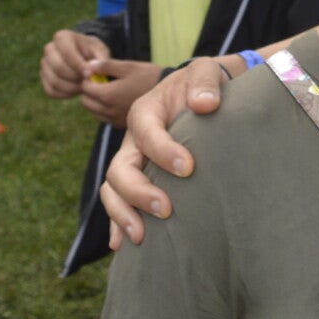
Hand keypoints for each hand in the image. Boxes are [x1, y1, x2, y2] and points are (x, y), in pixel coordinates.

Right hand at [38, 29, 108, 99]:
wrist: (85, 57)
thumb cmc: (94, 52)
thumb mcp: (101, 51)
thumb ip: (101, 59)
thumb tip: (91, 68)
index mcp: (62, 37)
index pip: (66, 51)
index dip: (78, 65)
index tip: (89, 74)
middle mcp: (50, 49)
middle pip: (58, 67)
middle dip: (75, 78)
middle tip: (87, 82)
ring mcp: (44, 64)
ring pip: (54, 81)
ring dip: (71, 88)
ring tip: (84, 86)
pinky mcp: (44, 78)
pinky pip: (51, 91)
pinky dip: (65, 94)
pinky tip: (76, 90)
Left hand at [77, 58, 161, 127]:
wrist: (168, 93)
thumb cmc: (148, 76)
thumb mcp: (128, 66)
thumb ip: (106, 66)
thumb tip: (88, 65)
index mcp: (109, 95)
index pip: (85, 88)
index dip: (88, 78)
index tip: (97, 72)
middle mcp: (109, 110)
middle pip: (86, 102)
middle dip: (90, 91)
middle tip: (102, 81)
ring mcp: (115, 119)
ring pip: (94, 112)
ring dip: (96, 101)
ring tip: (110, 90)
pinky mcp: (121, 124)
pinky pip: (104, 118)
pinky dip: (105, 109)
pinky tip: (117, 99)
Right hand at [99, 57, 231, 248]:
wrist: (203, 97)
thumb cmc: (204, 87)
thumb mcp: (206, 72)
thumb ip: (204, 83)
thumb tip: (205, 105)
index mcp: (146, 111)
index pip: (146, 132)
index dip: (163, 151)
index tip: (189, 168)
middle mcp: (133, 140)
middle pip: (119, 168)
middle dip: (138, 191)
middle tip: (166, 209)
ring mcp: (133, 162)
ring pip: (113, 190)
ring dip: (123, 214)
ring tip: (141, 237)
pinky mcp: (139, 180)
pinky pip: (119, 203)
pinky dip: (117, 224)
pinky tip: (122, 246)